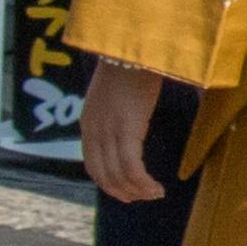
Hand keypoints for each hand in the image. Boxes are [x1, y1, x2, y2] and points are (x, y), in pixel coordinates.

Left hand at [80, 55, 172, 201]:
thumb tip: (130, 122)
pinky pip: (133, 168)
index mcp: (89, 123)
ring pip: (119, 176)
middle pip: (104, 175)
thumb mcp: (115, 94)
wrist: (132, 47)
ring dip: (137, 191)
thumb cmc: (130, 65)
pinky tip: (157, 187)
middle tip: (142, 198)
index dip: (109, 184)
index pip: (93, 165)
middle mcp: (94, 131)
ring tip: (154, 194)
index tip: (126, 192)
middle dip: (123, 192)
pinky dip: (143, 183)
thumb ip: (116, 112)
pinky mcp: (127, 130)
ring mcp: (109, 131)